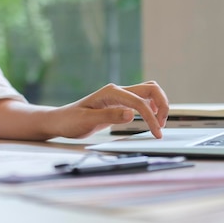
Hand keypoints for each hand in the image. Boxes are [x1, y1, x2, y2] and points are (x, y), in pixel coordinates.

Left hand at [51, 81, 168, 138]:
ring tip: (159, 124)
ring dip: (159, 105)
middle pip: (150, 89)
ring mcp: (119, 96)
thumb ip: (109, 116)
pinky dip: (151, 108)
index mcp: (111, 93)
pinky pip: (142, 100)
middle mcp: (117, 91)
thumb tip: (131, 114)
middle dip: (163, 105)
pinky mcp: (120, 104)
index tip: (156, 133)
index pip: (139, 102)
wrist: (60, 121)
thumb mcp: (87, 120)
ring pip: (148, 92)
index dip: (151, 117)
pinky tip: (150, 120)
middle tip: (162, 125)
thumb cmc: (70, 121)